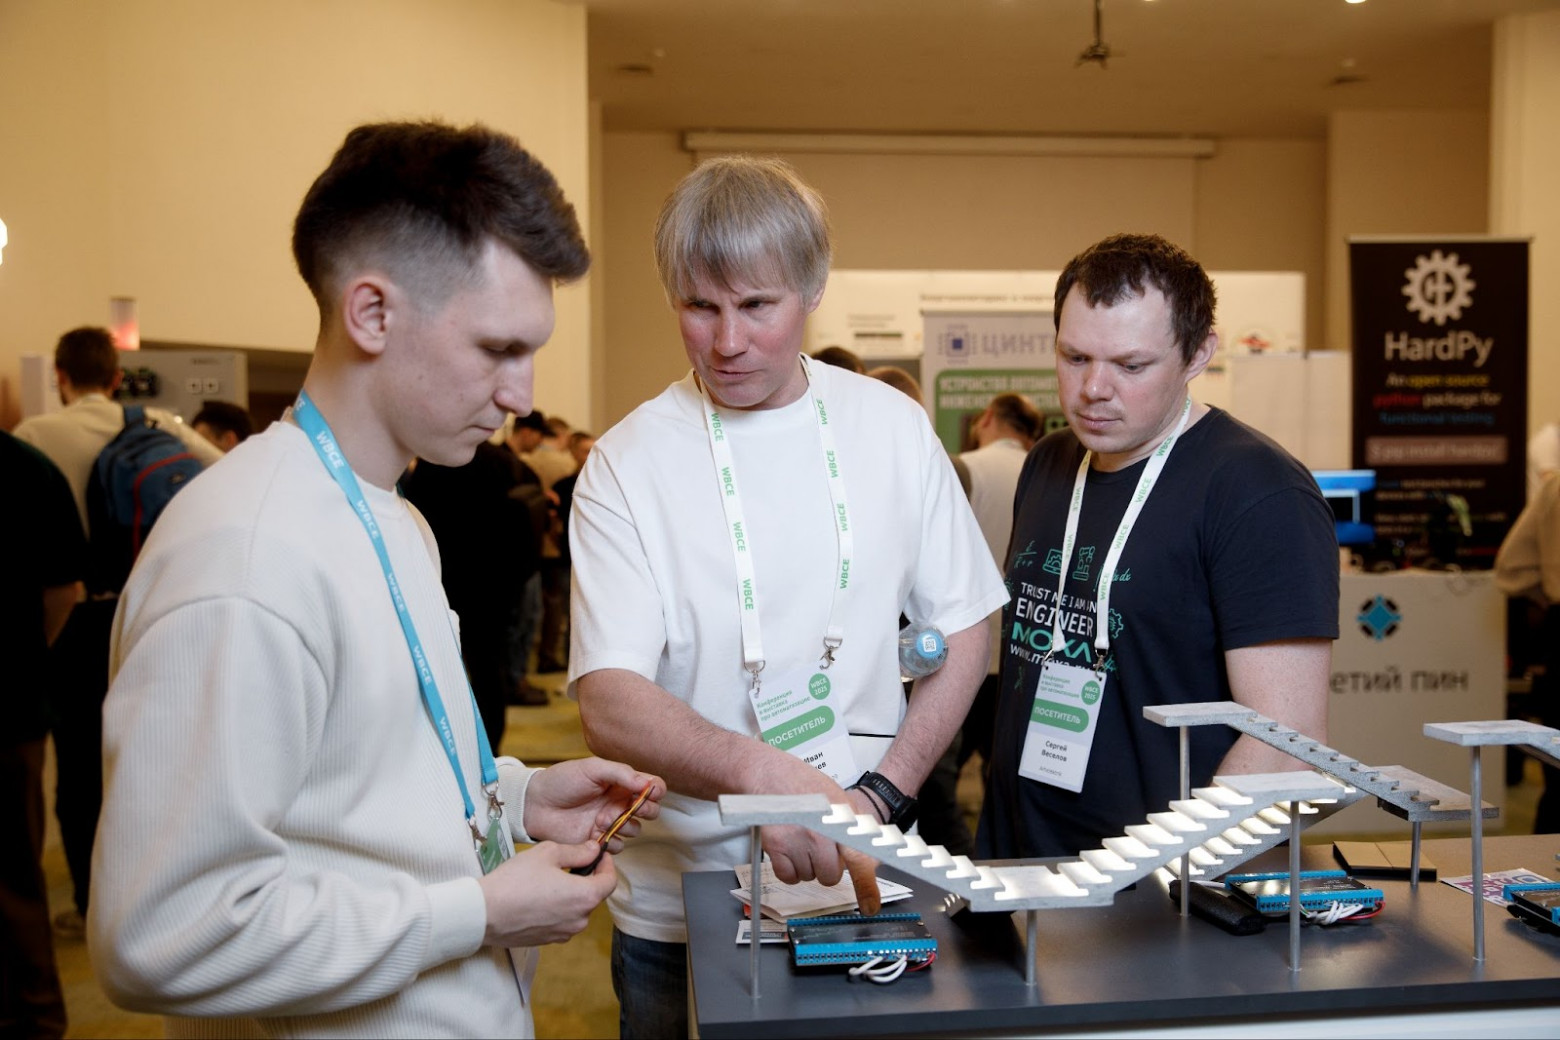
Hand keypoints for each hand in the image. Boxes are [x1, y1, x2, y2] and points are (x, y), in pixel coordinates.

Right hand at [478, 841, 616, 947]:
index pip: (610, 881)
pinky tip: (539, 897)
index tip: (598, 854)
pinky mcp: (548, 941)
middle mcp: (580, 920)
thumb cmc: (515, 881)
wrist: (483, 914)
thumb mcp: (548, 853)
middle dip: (587, 878)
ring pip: (577, 909)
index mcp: (585, 897)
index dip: (607, 865)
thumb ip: (577, 852)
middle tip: (571, 863)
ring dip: (572, 894)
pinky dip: (558, 908)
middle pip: (594, 895)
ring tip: (551, 880)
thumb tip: (594, 850)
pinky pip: (562, 921)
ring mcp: (564, 933)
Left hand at [524, 758, 664, 847]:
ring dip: (623, 825)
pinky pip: (618, 847)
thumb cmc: (562, 781)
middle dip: (645, 810)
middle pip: (650, 810)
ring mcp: (610, 823)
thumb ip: (621, 773)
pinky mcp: (598, 841)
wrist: (535, 804)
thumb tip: (646, 783)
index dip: (655, 790)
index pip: (651, 786)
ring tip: (601, 819)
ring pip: (635, 830)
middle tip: (631, 808)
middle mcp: (619, 802)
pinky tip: (596, 833)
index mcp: (620, 782)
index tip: (649, 792)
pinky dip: (611, 842)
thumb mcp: (592, 768)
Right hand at [757, 767, 880, 915]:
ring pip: (809, 877)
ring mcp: (796, 842)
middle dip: (827, 866)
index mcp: (839, 821)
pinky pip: (789, 877)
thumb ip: (856, 828)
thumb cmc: (804, 787)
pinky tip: (789, 849)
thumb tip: (870, 859)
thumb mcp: (839, 800)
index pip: (858, 859)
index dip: (866, 886)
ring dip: (807, 865)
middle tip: (819, 845)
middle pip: (831, 876)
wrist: (770, 776)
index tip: (870, 906)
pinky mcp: (775, 848)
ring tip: (801, 840)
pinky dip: (789, 869)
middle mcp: (819, 834)